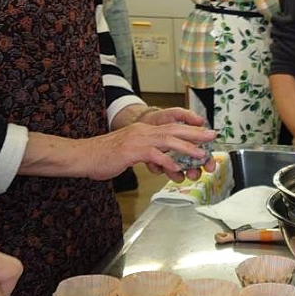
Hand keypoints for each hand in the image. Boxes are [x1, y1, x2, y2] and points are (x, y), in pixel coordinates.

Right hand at [81, 116, 216, 181]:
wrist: (83, 156)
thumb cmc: (105, 156)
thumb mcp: (130, 152)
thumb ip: (148, 154)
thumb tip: (165, 163)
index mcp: (143, 131)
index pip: (170, 127)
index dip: (189, 128)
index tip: (205, 132)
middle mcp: (142, 132)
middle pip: (173, 129)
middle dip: (194, 133)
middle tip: (212, 136)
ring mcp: (136, 140)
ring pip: (166, 140)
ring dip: (186, 147)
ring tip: (200, 154)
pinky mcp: (130, 151)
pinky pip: (152, 155)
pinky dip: (166, 162)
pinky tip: (176, 169)